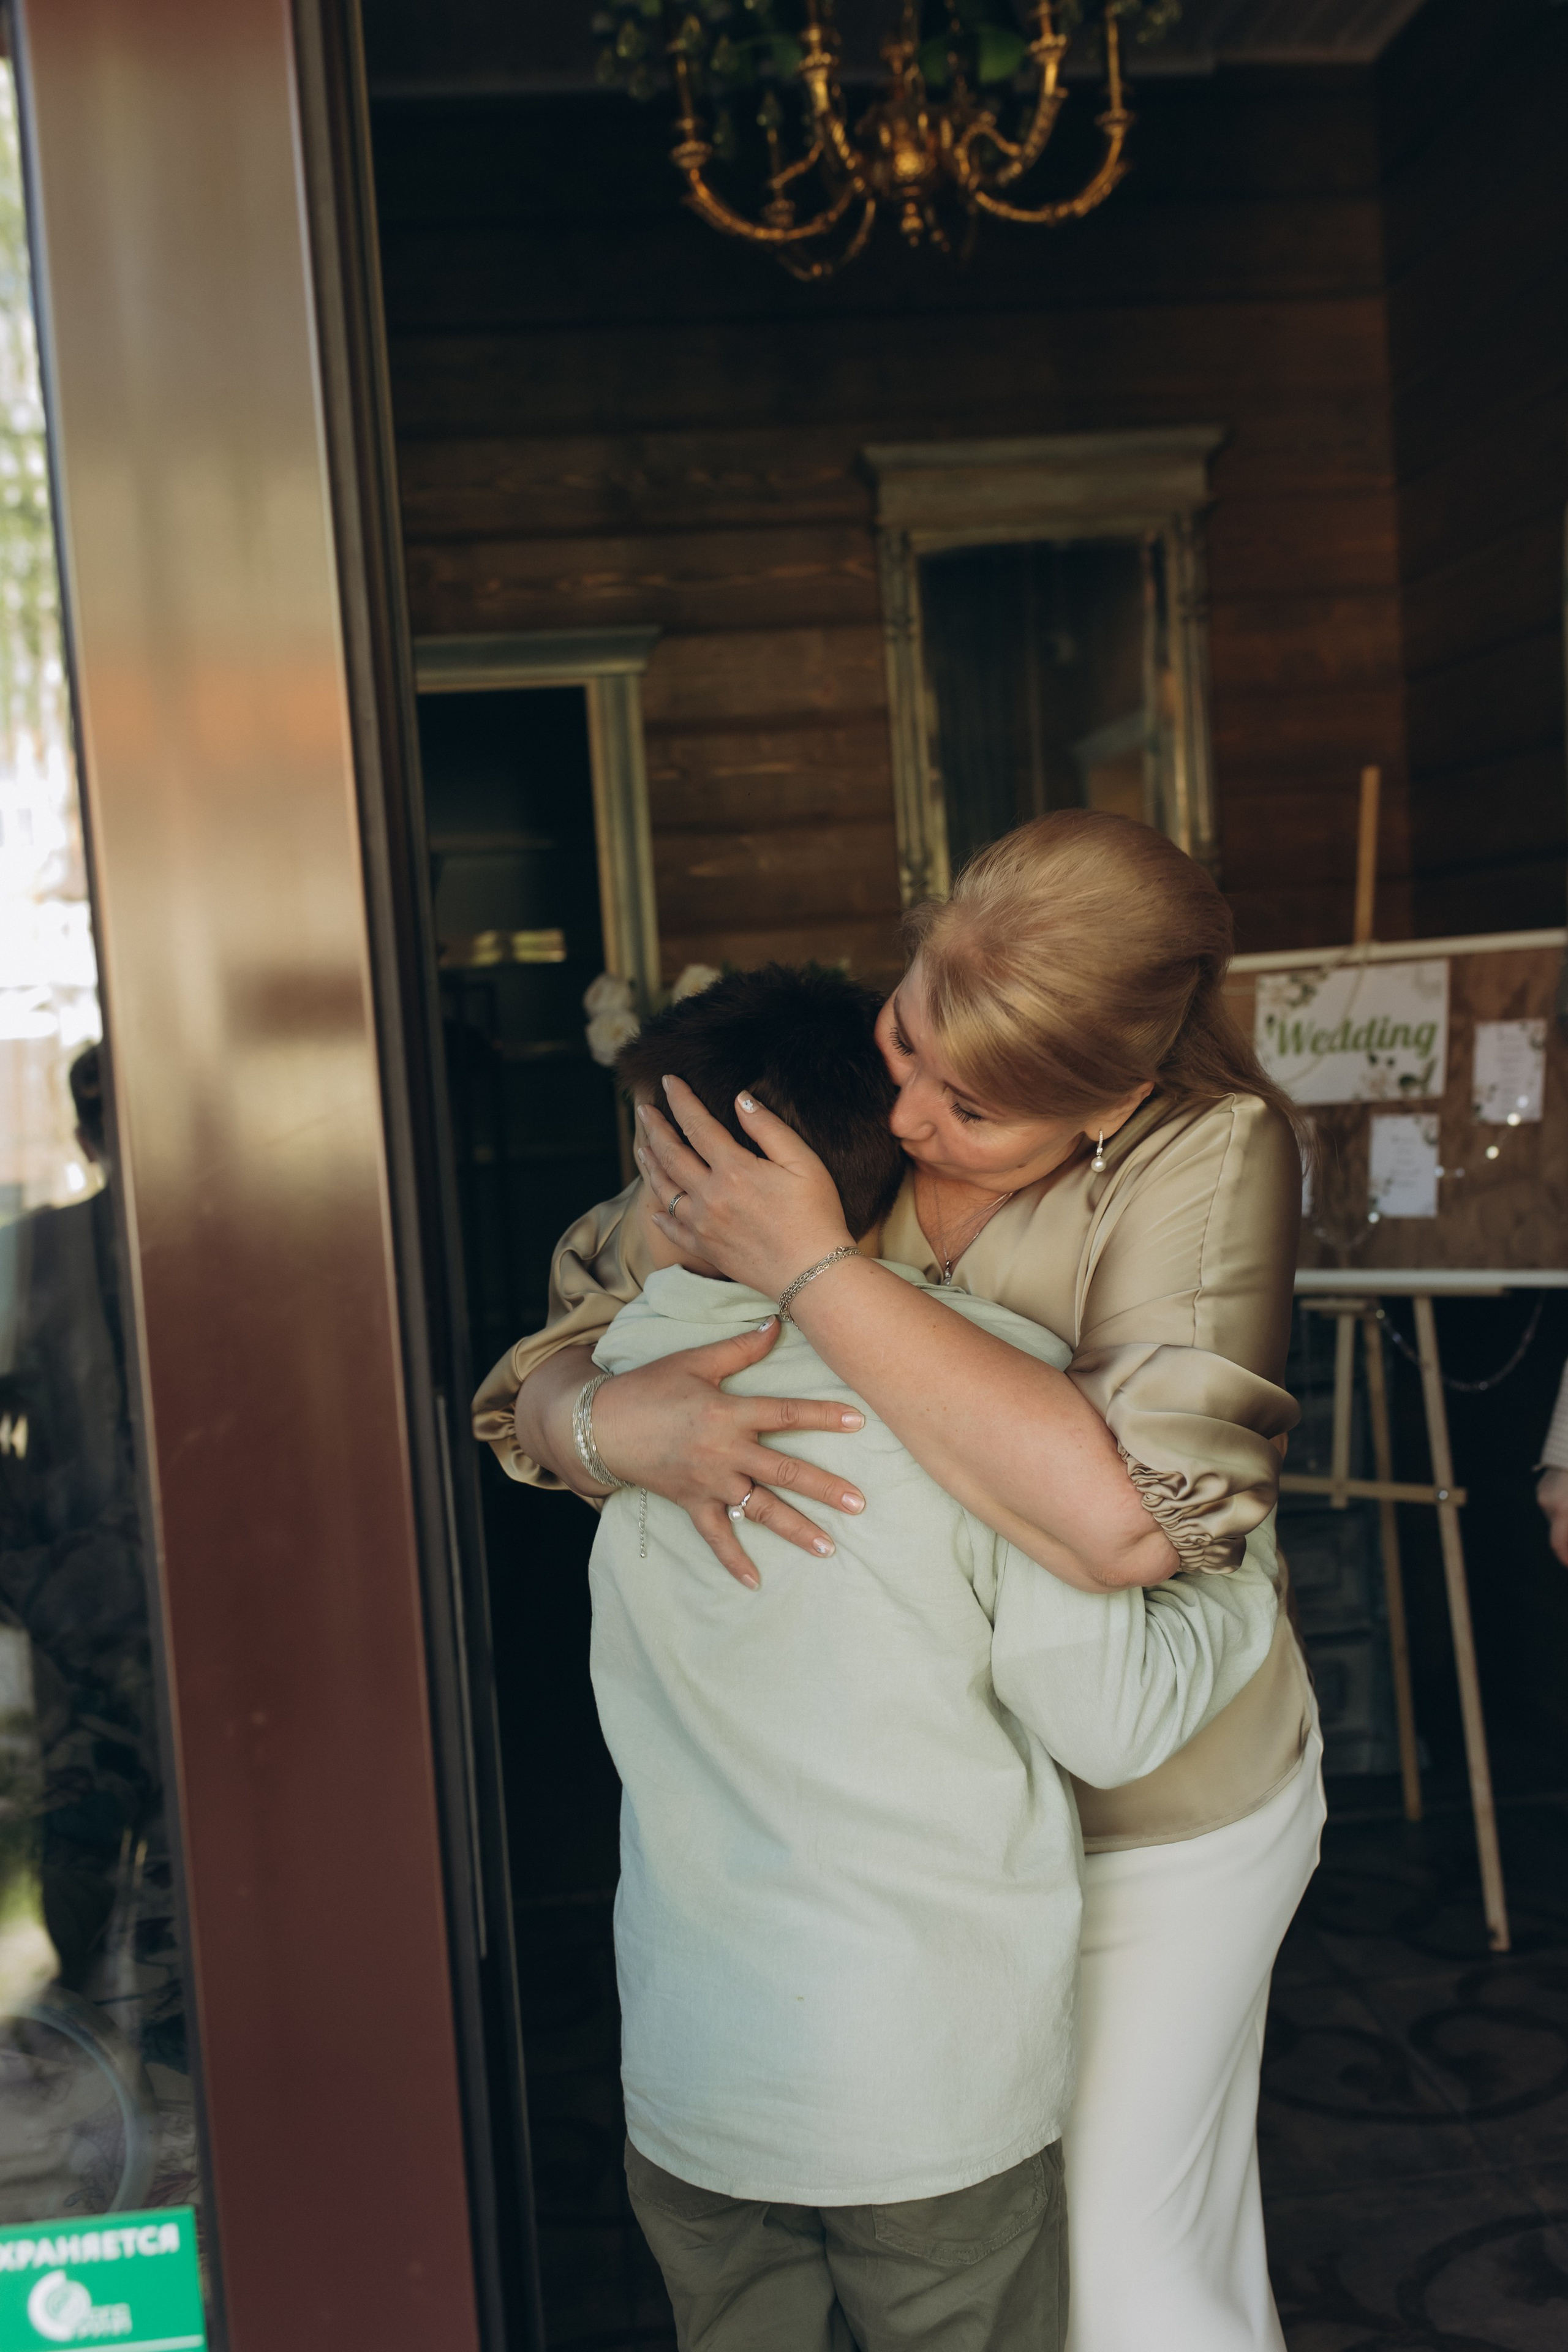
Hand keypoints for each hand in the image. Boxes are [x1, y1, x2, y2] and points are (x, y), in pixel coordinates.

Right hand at [590, 1317, 867, 1587]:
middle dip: (824, 1489)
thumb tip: (778, 1323)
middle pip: (784, 1471)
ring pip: (760, 1509)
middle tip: (859, 1504)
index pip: (786, 1414)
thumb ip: (740, 1348)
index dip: (823, 1417)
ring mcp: (709, 1482)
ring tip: (828, 1548)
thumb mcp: (695, 1361)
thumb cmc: (649, 1386)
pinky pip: (716, 1536)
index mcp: (728, 1413)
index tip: (859, 1422)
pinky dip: (733, 1560)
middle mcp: (725, 1452)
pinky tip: (755, 1582)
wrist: (600, 1424)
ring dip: (796, 1529)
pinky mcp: (691, 1503)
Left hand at [634, 1076, 852, 1299]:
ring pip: (664, 1190)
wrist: (813, 1275)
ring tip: (641, 1148)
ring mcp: (703, 1225)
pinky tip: (653, 1209)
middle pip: (671, 1154)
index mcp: (733, 1170)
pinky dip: (659, 1217)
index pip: (697, 1125)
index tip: (668, 1081)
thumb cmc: (817, 1215)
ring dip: (649, 1165)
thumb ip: (768, 1128)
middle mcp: (710, 1196)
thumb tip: (740, 1099)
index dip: (680, 1100)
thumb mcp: (803, 1162)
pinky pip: (673, 1230)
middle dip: (654, 1127)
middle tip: (643, 1109)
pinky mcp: (706, 1249)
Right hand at [1539, 1467, 1567, 1567]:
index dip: (1564, 1558)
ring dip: (1565, 1526)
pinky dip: (1563, 1512)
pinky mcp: (1543, 1487)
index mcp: (1563, 1511)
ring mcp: (1543, 1495)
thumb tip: (1565, 1545)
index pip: (1558, 1545)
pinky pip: (1553, 1506)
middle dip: (1567, 1542)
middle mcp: (1548, 1505)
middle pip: (1557, 1533)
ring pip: (1555, 1520)